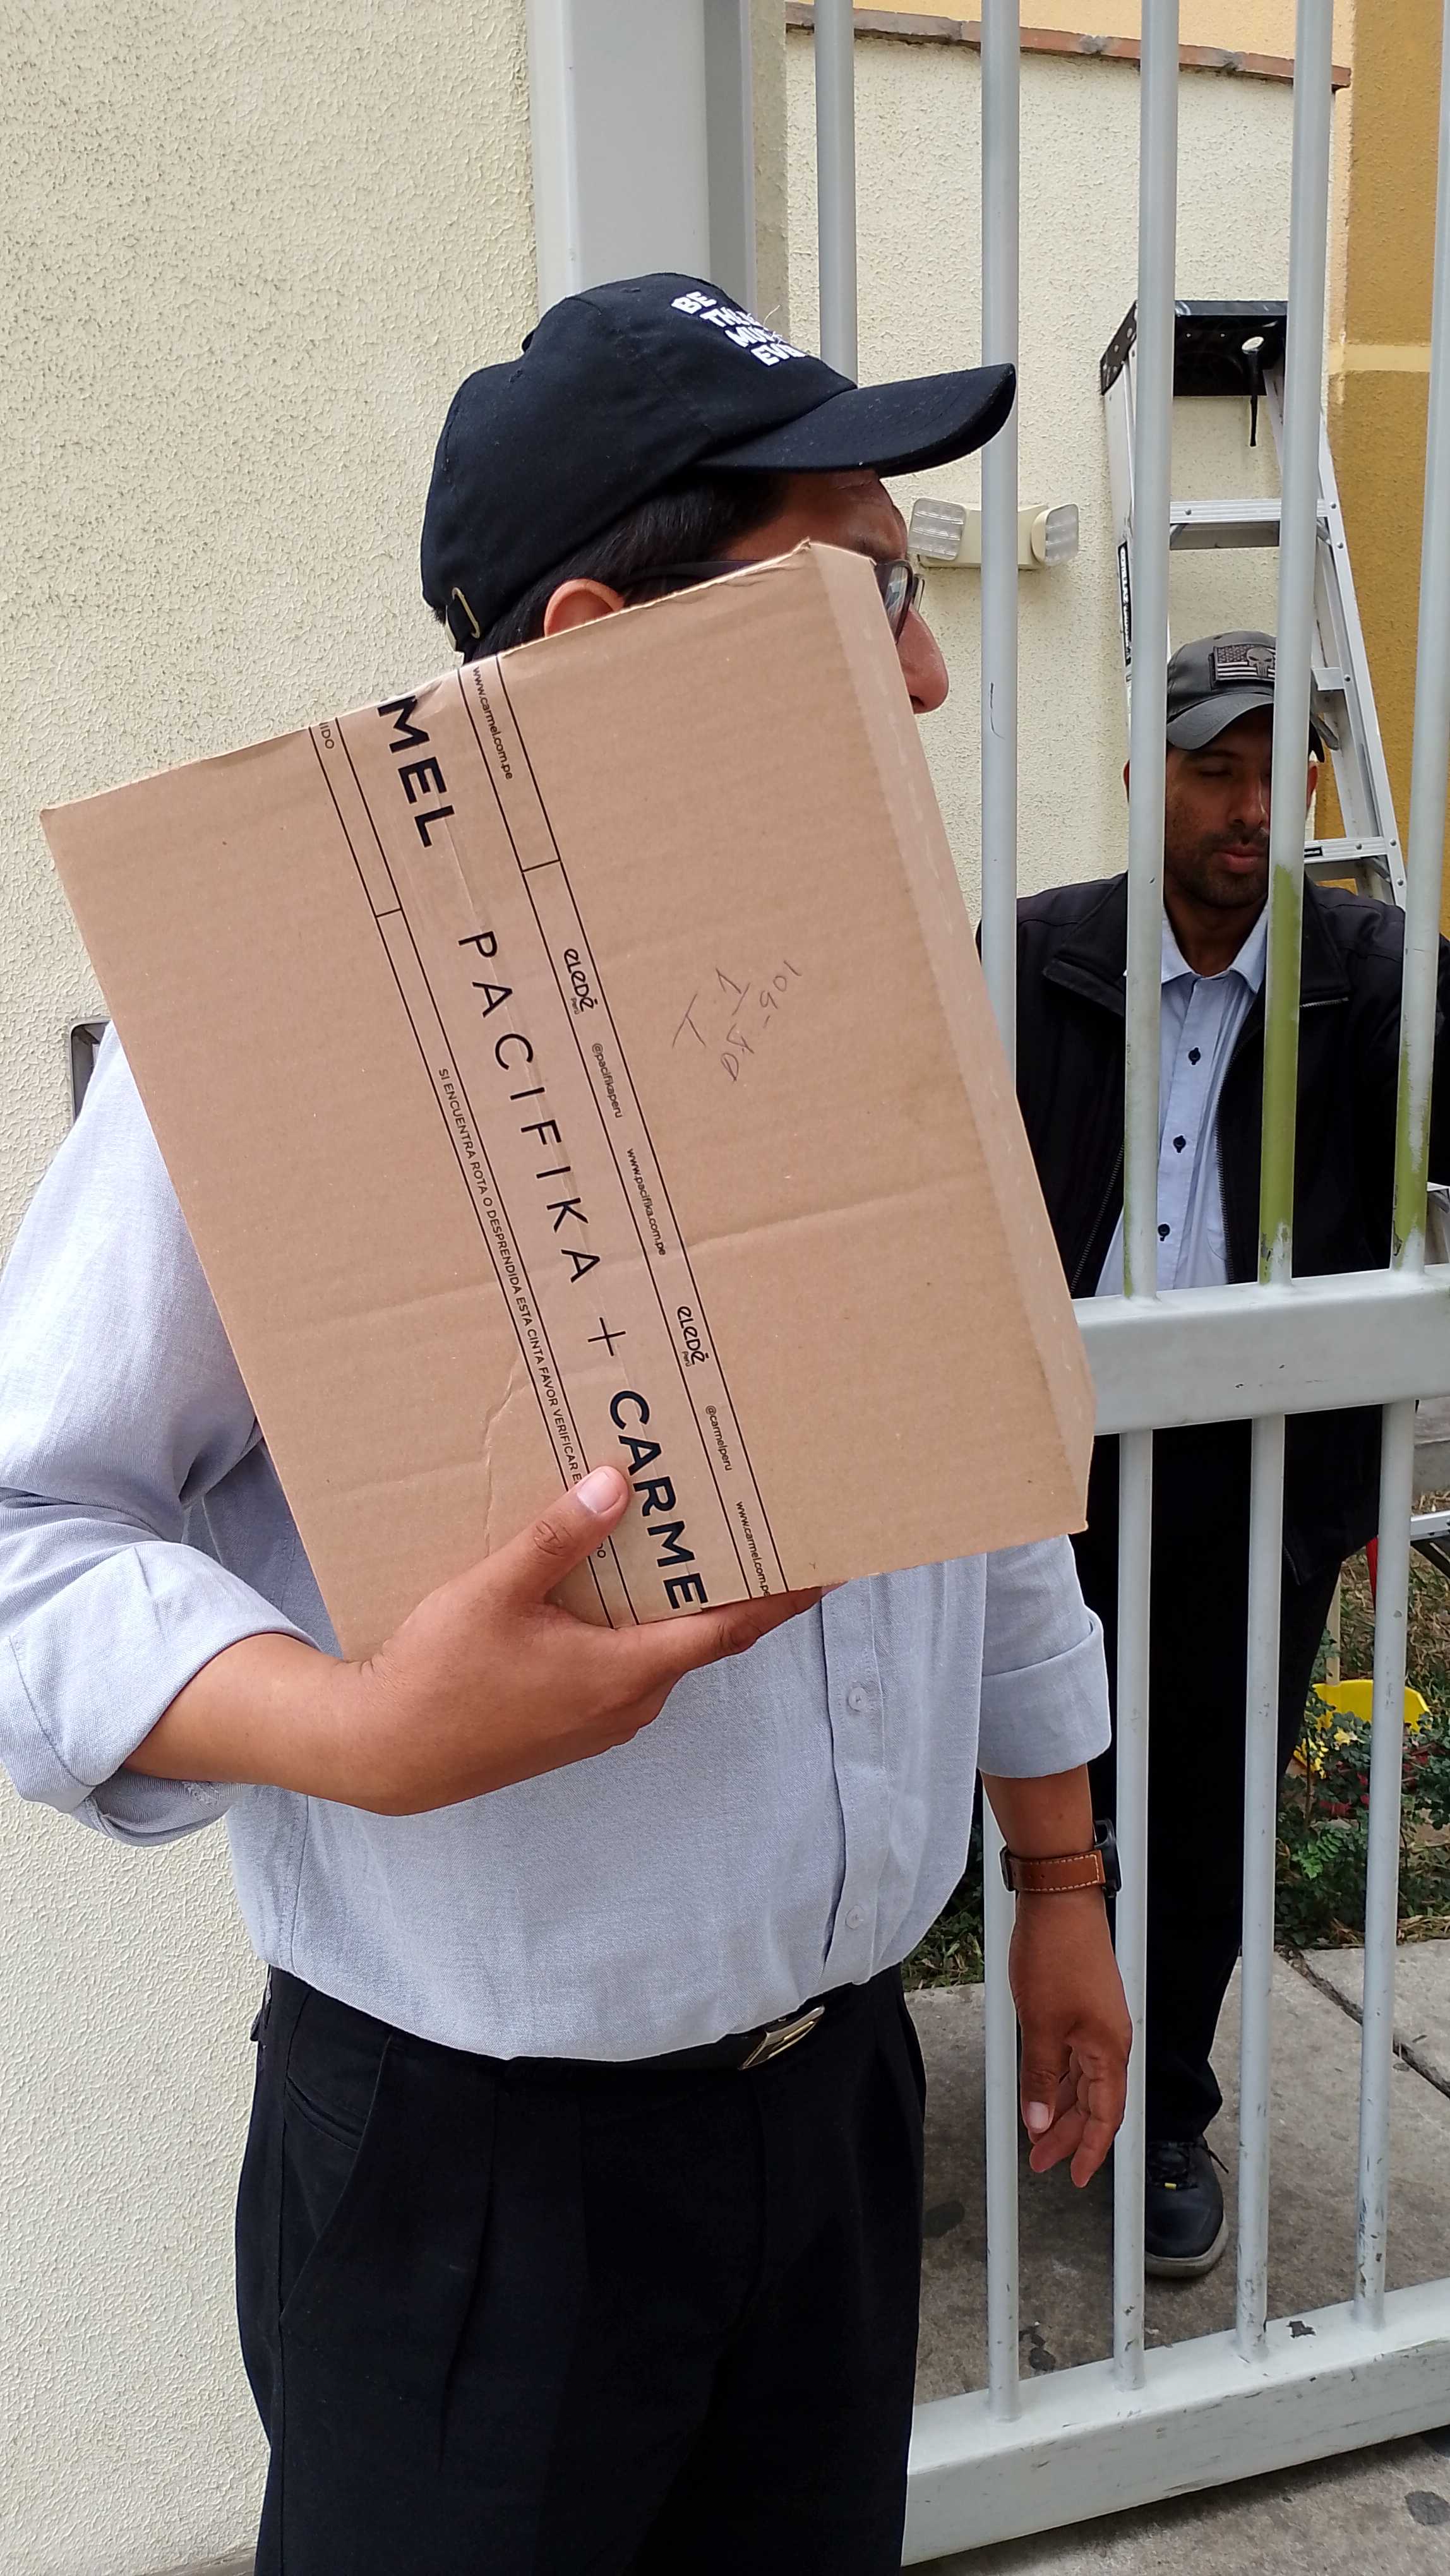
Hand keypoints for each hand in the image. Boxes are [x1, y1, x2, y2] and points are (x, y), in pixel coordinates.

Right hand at [128, 1465, 820, 1813]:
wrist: (381, 1754)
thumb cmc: (437, 1676)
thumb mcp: (493, 1592)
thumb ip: (557, 1537)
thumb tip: (617, 1483)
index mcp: (626, 1671)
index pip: (731, 1627)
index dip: (785, 1594)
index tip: (831, 1564)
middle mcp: (630, 1701)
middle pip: (704, 1633)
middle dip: (732, 1581)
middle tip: (751, 1521)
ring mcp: (602, 1718)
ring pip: (662, 1648)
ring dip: (678, 1600)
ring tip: (683, 1536)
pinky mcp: (572, 1722)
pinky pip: (627, 1664)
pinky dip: (638, 1624)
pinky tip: (612, 1584)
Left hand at [1009, 1890, 1130, 2186]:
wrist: (1059, 1901)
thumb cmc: (1053, 1957)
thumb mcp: (1040, 2025)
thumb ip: (1039, 2076)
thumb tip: (1038, 2123)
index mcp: (1108, 2051)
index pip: (1105, 2116)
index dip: (1090, 2149)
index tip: (1076, 2177)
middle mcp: (1109, 2041)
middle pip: (1094, 2103)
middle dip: (1067, 2135)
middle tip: (1040, 2162)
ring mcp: (1097, 2024)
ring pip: (1082, 2081)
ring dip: (1059, 2108)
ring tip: (1035, 2135)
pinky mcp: (1083, 2008)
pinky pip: (1073, 2057)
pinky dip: (1057, 2078)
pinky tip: (1040, 2089)